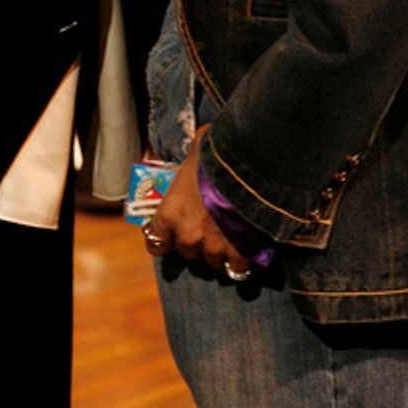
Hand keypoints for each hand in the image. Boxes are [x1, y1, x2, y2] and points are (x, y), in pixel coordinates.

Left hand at [142, 128, 249, 277]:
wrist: (252, 168)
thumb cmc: (220, 155)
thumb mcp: (199, 149)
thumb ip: (194, 154)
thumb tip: (201, 139)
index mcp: (171, 212)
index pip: (156, 241)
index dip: (163, 240)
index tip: (169, 237)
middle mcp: (188, 234)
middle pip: (186, 252)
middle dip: (195, 242)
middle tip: (206, 229)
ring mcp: (213, 246)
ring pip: (211, 262)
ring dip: (218, 252)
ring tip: (229, 238)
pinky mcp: (239, 252)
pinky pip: (237, 268)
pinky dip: (241, 261)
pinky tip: (246, 249)